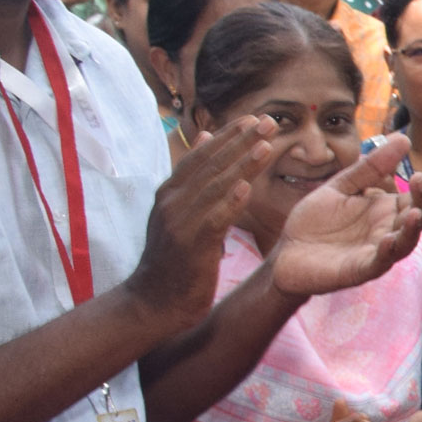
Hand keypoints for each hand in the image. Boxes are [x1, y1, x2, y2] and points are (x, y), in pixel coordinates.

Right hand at [124, 118, 276, 328]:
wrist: (153, 302)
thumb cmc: (172, 259)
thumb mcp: (178, 213)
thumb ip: (193, 177)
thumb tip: (206, 134)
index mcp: (170, 193)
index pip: (202, 156)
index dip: (228, 136)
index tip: (254, 118)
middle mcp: (171, 202)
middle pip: (210, 164)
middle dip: (241, 141)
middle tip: (268, 121)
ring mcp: (179, 222)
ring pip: (215, 187)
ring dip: (242, 164)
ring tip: (266, 145)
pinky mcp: (189, 245)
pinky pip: (212, 220)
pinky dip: (229, 203)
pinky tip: (246, 188)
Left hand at [274, 132, 421, 298]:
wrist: (287, 251)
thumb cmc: (315, 221)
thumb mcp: (341, 186)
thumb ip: (371, 167)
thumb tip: (404, 138)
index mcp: (386, 211)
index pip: (417, 199)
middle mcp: (388, 231)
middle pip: (417, 219)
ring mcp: (376, 252)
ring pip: (405, 243)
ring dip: (412, 229)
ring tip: (415, 212)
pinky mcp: (360, 270)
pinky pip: (379, 262)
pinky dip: (386, 253)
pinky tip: (389, 239)